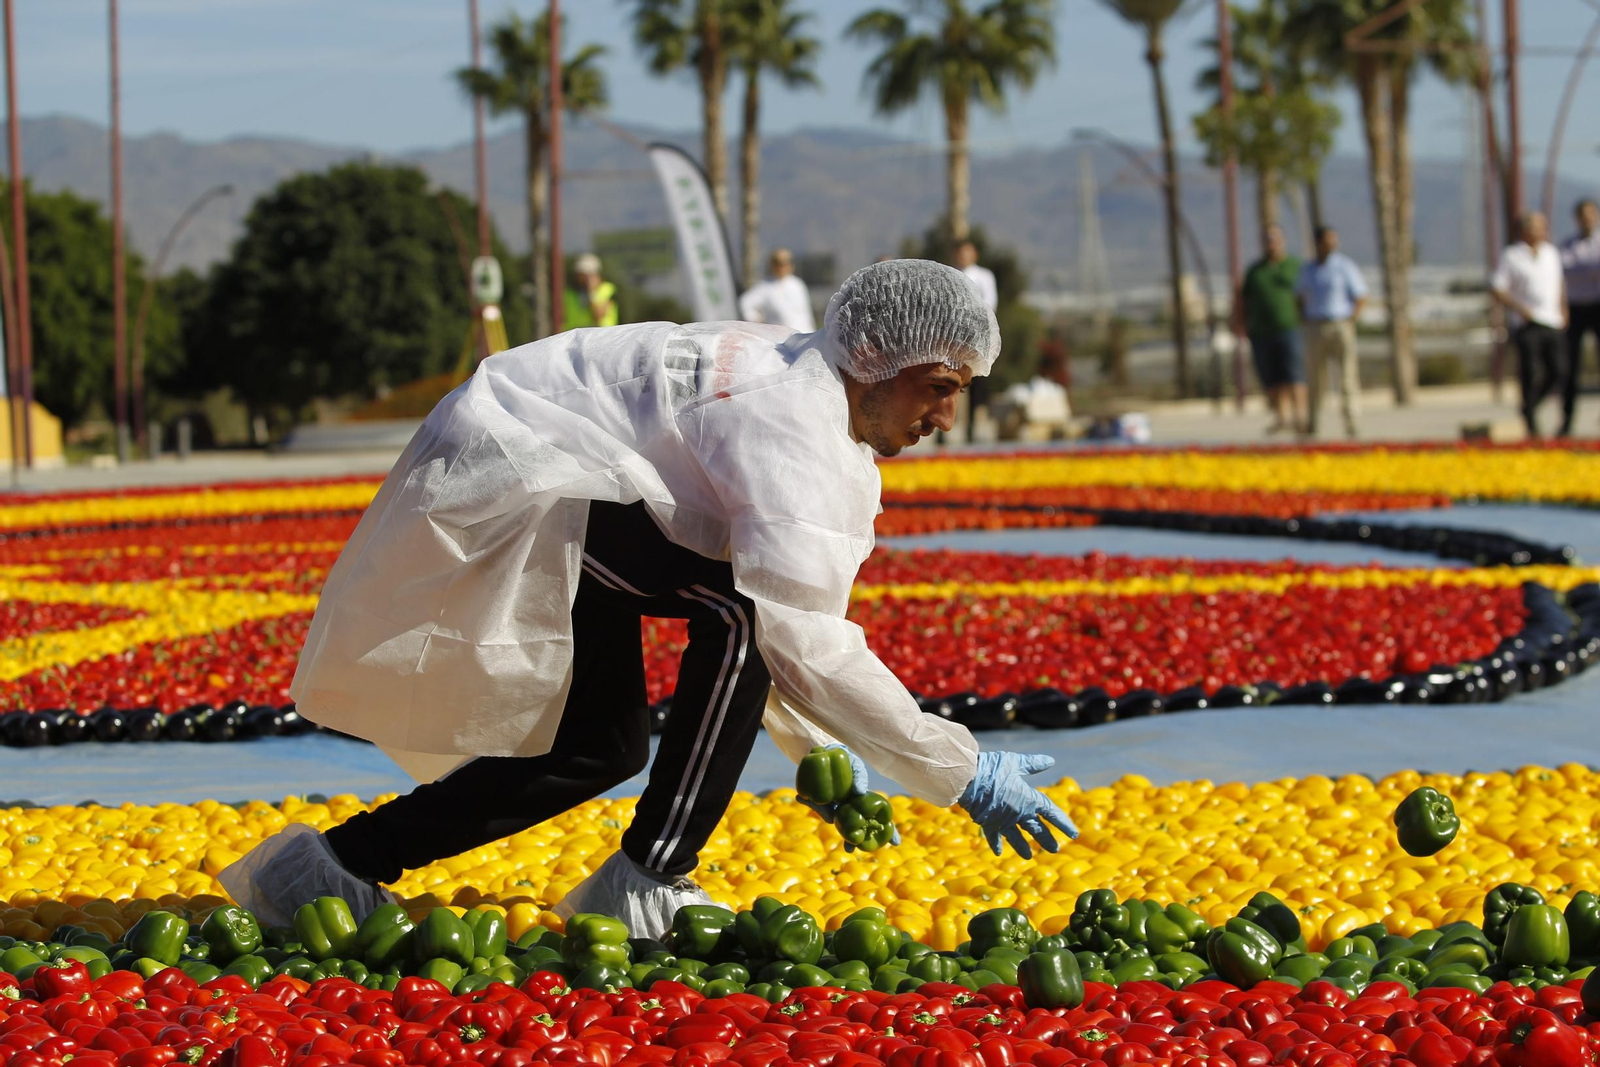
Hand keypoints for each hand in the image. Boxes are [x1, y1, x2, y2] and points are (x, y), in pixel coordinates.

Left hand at [797, 745, 899, 850]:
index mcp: (858, 802)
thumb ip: (860, 778)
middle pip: (850, 827)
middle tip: (851, 849)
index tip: (896, 843)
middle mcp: (845, 807)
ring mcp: (831, 804)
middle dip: (850, 839)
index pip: (875, 819)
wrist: (829, 752)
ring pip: (830, 816)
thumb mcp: (856, 767)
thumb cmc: (847, 761)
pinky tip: (800, 797)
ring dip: (826, 816)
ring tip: (829, 818)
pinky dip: (805, 799)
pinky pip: (811, 801)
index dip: (887, 831)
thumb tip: (860, 792)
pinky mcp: (816, 797)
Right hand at [958, 751, 1077, 858]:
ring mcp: (1003, 821)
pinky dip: (996, 844)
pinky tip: (999, 852)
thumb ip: (1033, 764)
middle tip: (1054, 849)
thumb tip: (1051, 761)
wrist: (968, 779)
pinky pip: (994, 836)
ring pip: (1016, 838)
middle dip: (1046, 839)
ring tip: (1029, 857)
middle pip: (1037, 829)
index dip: (1063, 823)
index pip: (1051, 813)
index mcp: (1029, 798)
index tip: (1074, 834)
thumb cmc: (993, 767)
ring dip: (1023, 847)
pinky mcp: (988, 823)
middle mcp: (1019, 813)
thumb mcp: (1015, 762)